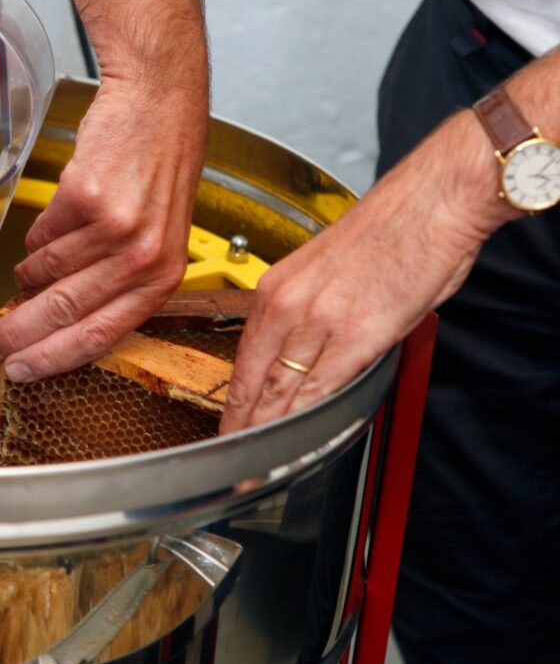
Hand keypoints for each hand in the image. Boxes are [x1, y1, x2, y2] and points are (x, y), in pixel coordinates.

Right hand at [0, 77, 207, 380]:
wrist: (160, 108)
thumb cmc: (159, 174)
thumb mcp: (157, 241)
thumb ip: (117, 283)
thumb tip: (58, 320)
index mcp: (161, 278)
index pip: (101, 334)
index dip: (54, 358)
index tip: (23, 369)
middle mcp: (142, 258)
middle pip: (65, 312)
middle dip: (18, 333)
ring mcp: (115, 227)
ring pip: (48, 270)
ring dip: (31, 275)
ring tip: (31, 270)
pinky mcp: (86, 196)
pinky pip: (43, 232)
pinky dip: (39, 235)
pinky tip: (52, 226)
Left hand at [219, 110, 509, 433]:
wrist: (432, 200)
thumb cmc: (387, 231)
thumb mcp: (322, 271)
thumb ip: (304, 314)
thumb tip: (299, 353)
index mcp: (276, 289)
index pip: (243, 360)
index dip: (235, 402)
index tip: (231, 425)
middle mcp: (289, 304)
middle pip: (254, 381)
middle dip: (242, 426)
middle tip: (235, 456)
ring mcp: (320, 322)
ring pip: (281, 391)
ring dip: (269, 432)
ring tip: (259, 463)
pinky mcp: (357, 335)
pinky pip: (322, 388)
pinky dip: (307, 420)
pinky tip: (298, 441)